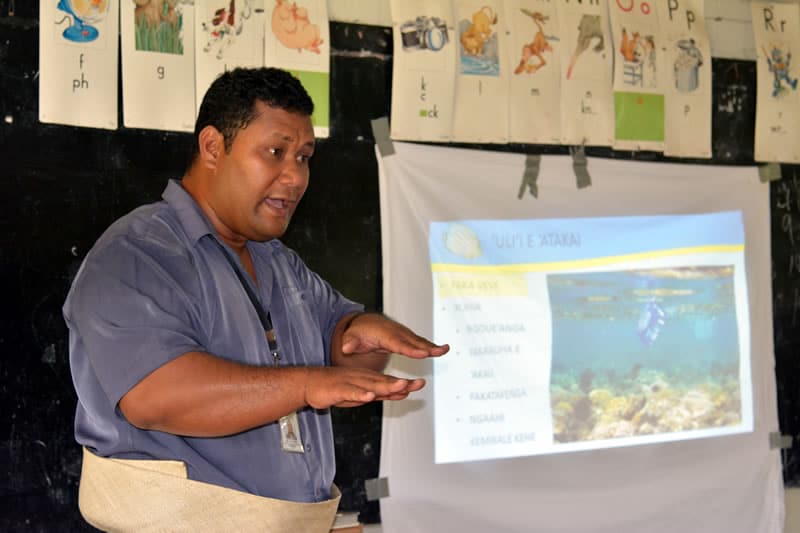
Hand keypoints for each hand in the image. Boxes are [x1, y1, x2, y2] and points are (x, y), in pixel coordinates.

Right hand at [303, 366, 425, 408]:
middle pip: (384, 382)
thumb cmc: (336, 388)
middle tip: (417, 384)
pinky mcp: (338, 389)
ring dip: (386, 386)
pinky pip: (351, 392)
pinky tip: (369, 395)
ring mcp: (350, 382)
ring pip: (370, 385)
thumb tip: (402, 393)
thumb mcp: (362, 392)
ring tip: (400, 386)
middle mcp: (362, 379)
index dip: (405, 384)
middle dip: (401, 384)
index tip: (420, 384)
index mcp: (367, 379)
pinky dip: (360, 393)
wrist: (310, 382)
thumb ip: (381, 393)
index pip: (389, 382)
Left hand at [340, 313, 449, 358]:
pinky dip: (430, 346)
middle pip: (413, 342)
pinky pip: (419, 343)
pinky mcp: (406, 338)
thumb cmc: (358, 333)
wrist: (364, 323)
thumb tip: (346, 346)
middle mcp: (396, 333)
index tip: (422, 354)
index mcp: (384, 335)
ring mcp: (403, 334)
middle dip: (427, 347)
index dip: (411, 349)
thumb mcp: (350, 338)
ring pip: (419, 341)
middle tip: (440, 351)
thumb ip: (349, 343)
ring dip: (432, 346)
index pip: (399, 344)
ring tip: (445, 350)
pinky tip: (442, 350)